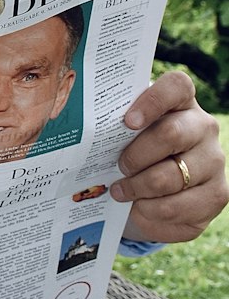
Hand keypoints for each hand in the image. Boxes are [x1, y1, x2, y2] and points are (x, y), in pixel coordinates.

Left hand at [110, 71, 227, 242]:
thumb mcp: (124, 137)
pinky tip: (138, 208)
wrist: (154, 194)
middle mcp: (204, 127)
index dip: (152, 101)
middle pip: (171, 134)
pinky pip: (178, 207)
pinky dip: (150, 211)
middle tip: (118, 167)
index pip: (177, 86)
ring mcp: (214, 161)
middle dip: (136, 155)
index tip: (128, 122)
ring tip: (120, 191)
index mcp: (181, 102)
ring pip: (172, 176)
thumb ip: (115, 128)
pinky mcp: (216, 194)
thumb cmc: (133, 154)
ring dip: (138, 188)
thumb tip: (82, 132)